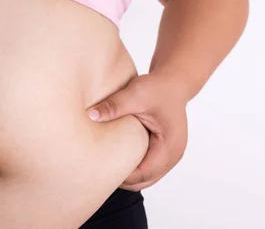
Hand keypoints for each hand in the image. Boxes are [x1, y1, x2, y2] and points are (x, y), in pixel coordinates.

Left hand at [86, 73, 188, 190]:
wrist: (173, 83)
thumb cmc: (157, 88)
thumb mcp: (135, 93)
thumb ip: (114, 105)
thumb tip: (91, 115)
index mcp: (169, 146)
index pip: (143, 173)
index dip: (121, 175)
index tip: (98, 170)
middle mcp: (174, 155)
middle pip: (145, 181)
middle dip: (122, 180)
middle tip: (96, 173)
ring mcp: (170, 155)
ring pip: (147, 178)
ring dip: (128, 176)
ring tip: (103, 169)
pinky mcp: (164, 152)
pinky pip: (148, 169)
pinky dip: (133, 169)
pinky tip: (115, 160)